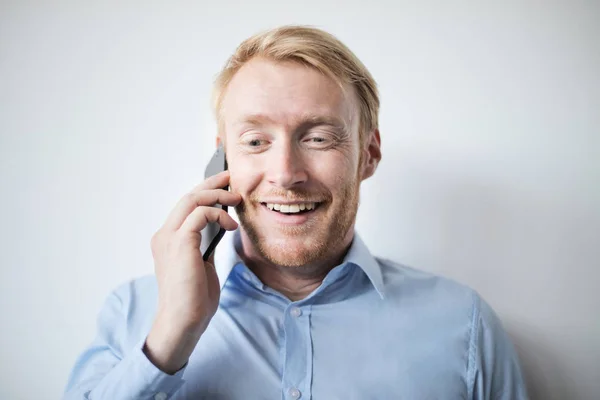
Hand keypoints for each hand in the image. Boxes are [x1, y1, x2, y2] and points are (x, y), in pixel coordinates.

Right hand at [144, 170, 240, 373]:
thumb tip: (221, 226)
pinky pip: (199, 214)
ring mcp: (169, 238)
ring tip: (236, 197)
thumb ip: (205, 244)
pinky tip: (231, 224)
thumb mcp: (202, 264)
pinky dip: (218, 214)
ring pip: (192, 200)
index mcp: (167, 240)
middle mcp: (164, 235)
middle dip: (211, 184)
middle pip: (187, 197)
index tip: (224, 186)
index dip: (205, 193)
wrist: (184, 321)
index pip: (185, 207)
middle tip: (231, 178)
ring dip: (217, 195)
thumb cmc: (194, 298)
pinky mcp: (180, 243)